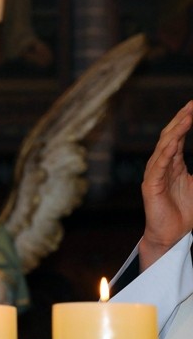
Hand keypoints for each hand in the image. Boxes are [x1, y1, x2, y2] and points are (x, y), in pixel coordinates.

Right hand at [140, 101, 192, 268]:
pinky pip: (158, 166)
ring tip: (187, 117)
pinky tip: (174, 142)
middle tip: (192, 103)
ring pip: (163, 147)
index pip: (179, 136)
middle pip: (170, 136)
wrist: (173, 235)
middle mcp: (163, 165)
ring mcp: (155, 174)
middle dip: (181, 119)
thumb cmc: (186, 212)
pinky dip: (166, 153)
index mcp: (174, 163)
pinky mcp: (150, 186)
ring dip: (175, 131)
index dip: (187, 120)